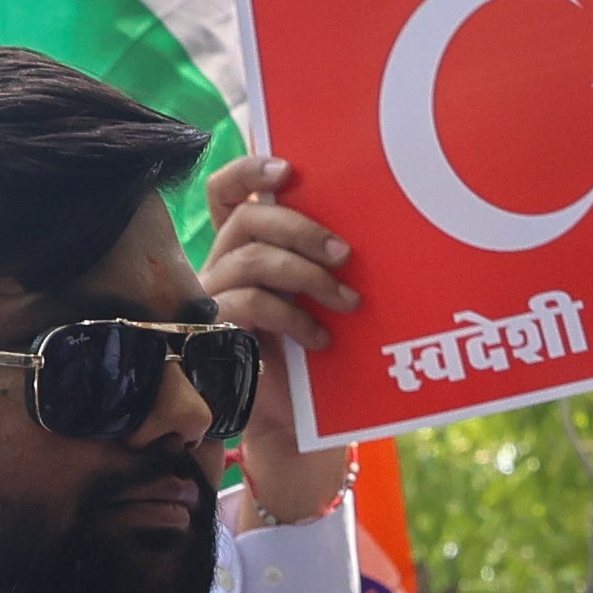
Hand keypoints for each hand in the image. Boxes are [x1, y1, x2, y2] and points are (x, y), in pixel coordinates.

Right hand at [200, 153, 355, 525]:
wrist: (294, 422)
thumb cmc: (315, 352)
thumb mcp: (324, 297)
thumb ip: (327, 259)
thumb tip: (378, 222)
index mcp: (246, 245)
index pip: (226, 191)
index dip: (249, 171)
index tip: (289, 170)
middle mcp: (222, 263)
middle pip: (248, 219)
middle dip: (302, 229)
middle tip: (346, 254)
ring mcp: (214, 297)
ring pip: (251, 259)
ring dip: (307, 275)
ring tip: (346, 301)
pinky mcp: (215, 332)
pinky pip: (248, 305)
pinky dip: (292, 316)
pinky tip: (321, 337)